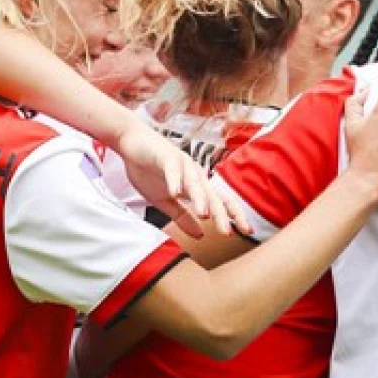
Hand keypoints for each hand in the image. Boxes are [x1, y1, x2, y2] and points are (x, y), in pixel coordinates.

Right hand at [113, 123, 249, 238]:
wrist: (131, 142)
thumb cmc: (149, 169)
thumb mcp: (165, 200)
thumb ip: (182, 216)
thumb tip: (200, 235)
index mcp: (197, 186)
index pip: (219, 203)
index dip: (233, 216)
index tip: (247, 232)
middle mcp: (195, 175)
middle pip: (212, 195)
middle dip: (222, 214)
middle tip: (229, 233)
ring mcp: (182, 164)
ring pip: (195, 183)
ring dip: (200, 199)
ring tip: (204, 214)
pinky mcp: (166, 157)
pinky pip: (172, 170)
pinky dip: (174, 180)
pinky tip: (175, 192)